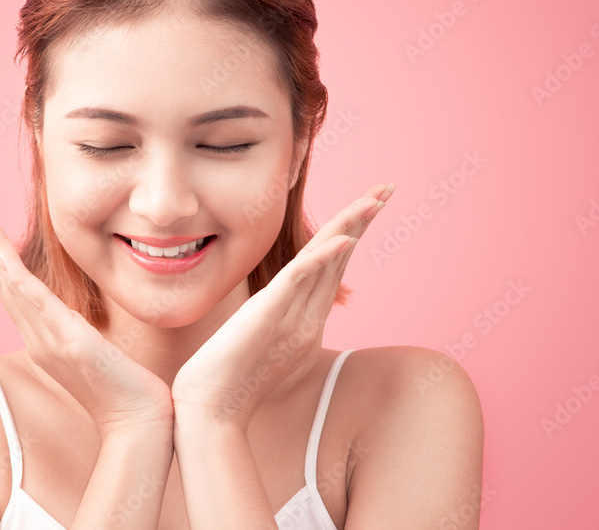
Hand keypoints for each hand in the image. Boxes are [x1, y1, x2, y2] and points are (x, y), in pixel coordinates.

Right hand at [0, 187, 173, 436]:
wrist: (140, 424)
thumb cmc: (128, 390)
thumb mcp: (98, 351)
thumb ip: (82, 331)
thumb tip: (81, 318)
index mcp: (44, 335)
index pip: (12, 282)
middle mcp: (37, 335)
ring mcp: (48, 339)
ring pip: (7, 281)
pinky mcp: (68, 343)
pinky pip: (32, 303)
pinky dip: (11, 274)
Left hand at [171, 183, 395, 427]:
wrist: (211, 411)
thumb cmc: (227, 379)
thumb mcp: (258, 341)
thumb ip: (273, 321)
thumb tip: (275, 305)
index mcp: (305, 319)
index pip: (334, 266)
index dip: (353, 231)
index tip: (370, 202)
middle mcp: (307, 316)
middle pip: (340, 258)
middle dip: (363, 219)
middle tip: (387, 187)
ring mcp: (293, 318)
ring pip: (328, 264)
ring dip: (351, 228)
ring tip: (373, 200)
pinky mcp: (270, 317)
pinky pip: (300, 283)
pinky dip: (322, 259)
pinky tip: (341, 239)